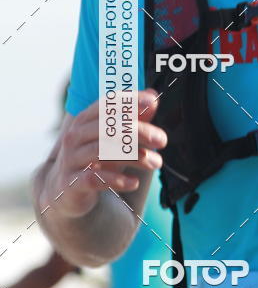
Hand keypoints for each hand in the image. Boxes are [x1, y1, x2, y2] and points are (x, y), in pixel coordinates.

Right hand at [40, 90, 166, 218]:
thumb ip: (134, 118)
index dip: (129, 101)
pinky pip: (94, 178)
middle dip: (138, 131)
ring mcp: (70, 159)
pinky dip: (116, 180)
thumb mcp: (114, 138)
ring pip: (102, 151)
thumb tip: (153, 96)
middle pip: (107, 127)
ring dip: (134, 157)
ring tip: (156, 162)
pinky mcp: (71, 183)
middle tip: (161, 140)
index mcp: (85, 120)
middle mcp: (75, 136)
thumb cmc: (94, 159)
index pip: (106, 104)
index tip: (152, 102)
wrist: (65, 191)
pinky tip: (133, 182)